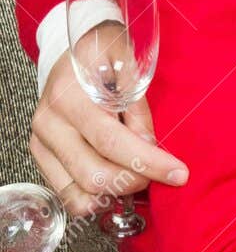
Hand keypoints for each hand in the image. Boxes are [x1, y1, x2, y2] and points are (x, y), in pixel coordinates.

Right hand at [30, 44, 187, 218]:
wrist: (75, 52)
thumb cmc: (105, 57)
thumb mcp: (130, 70)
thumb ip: (138, 111)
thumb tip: (148, 147)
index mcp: (69, 97)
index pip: (110, 141)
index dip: (147, 162)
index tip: (178, 173)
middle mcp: (49, 123)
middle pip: (94, 175)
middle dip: (134, 181)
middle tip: (157, 171)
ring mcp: (41, 144)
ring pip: (80, 193)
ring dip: (116, 194)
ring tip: (137, 176)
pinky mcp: (41, 159)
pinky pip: (68, 196)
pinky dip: (97, 199)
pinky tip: (116, 183)